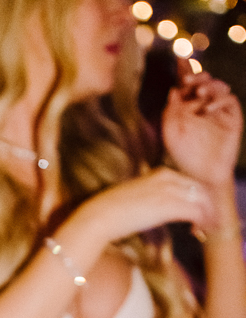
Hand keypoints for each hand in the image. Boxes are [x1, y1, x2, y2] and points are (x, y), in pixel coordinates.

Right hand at [69, 166, 215, 251]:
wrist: (99, 217)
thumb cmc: (110, 211)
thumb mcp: (135, 196)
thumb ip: (150, 197)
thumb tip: (155, 209)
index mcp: (160, 173)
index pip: (189, 182)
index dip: (198, 197)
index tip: (199, 212)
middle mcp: (167, 178)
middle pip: (200, 189)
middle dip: (207, 206)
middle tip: (208, 222)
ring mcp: (168, 191)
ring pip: (202, 199)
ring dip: (208, 215)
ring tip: (207, 229)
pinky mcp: (168, 206)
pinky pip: (195, 211)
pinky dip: (202, 222)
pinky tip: (199, 231)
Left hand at [162, 60, 242, 190]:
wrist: (202, 177)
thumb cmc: (184, 158)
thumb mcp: (171, 134)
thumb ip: (170, 113)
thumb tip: (173, 91)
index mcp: (189, 107)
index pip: (188, 84)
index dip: (185, 69)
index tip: (179, 56)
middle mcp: (205, 105)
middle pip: (204, 80)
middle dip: (196, 76)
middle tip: (187, 79)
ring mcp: (220, 111)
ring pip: (219, 86)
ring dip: (209, 86)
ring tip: (199, 92)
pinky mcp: (232, 118)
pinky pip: (229, 101)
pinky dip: (218, 101)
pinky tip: (207, 110)